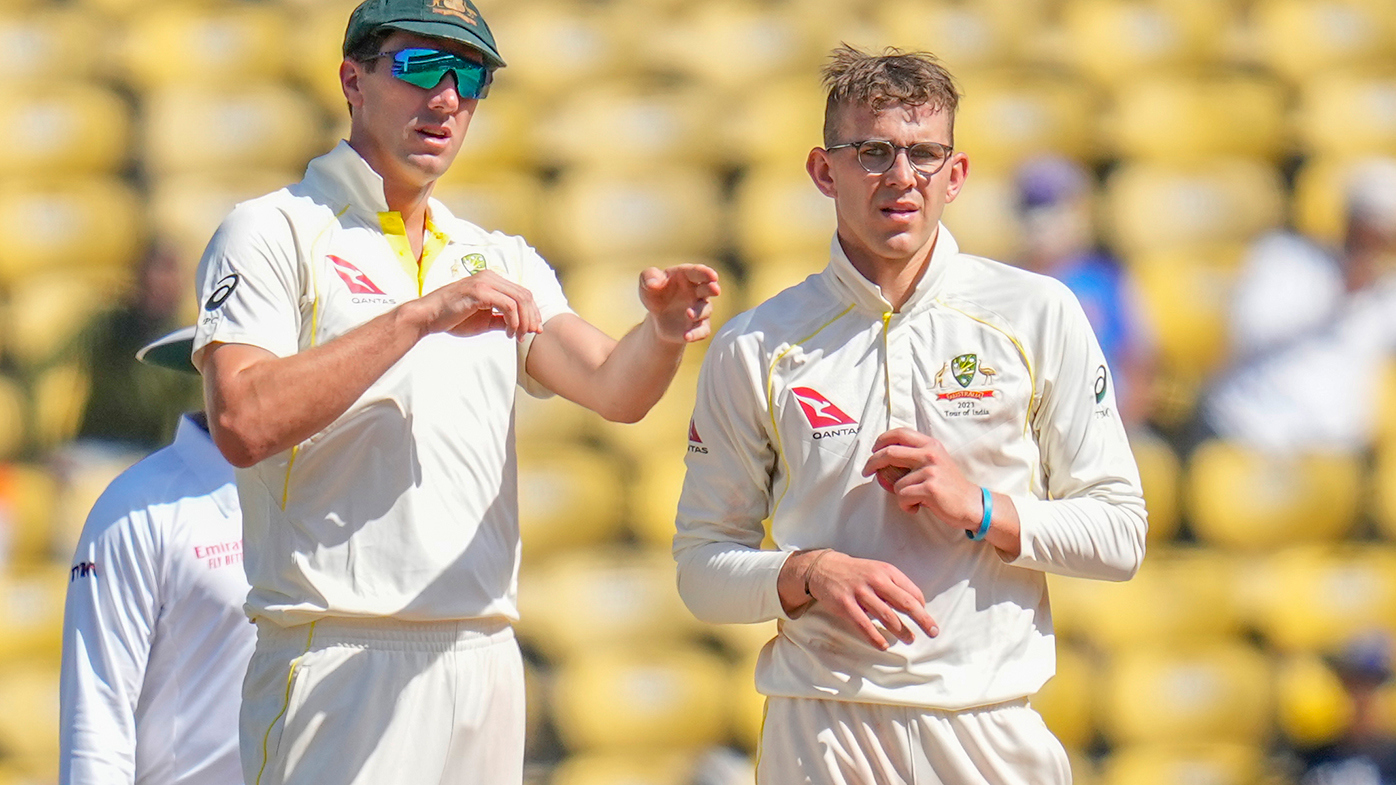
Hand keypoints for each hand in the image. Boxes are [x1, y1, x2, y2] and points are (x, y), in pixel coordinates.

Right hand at [413, 270, 542, 340]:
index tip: (535, 330)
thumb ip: (501, 320)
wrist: (428, 317)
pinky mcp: (479, 291)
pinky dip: (513, 321)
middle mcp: (490, 277)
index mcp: (492, 281)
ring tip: (517, 336)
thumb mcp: (484, 321)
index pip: (522, 293)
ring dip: (523, 321)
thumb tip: (519, 326)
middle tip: (530, 335)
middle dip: (532, 317)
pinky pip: (508, 305)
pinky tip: (508, 333)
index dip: (532, 312)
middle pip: (525, 295)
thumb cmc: (452, 318)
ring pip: (519, 299)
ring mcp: (485, 282)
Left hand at [638, 264, 720, 342]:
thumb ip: (648, 277)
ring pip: (705, 310)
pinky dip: (696, 334)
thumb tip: (653, 284)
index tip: (712, 276)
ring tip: (688, 314)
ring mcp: (699, 309)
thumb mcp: (646, 283)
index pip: (698, 272)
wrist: (657, 318)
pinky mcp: (698, 327)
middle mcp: (697, 292)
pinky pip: (702, 331)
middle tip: (715, 289)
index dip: (706, 273)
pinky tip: (687, 336)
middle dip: (712, 288)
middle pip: (708, 288)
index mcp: (687, 276)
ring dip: (699, 312)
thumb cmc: (655, 293)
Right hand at [800, 550, 938, 649]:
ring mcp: (860, 592)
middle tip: (933, 632)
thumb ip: (895, 585)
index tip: (925, 619)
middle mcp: (876, 580)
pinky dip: (875, 637)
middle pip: (905, 603)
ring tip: (910, 639)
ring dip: (902, 631)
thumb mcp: (878, 571)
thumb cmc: (857, 573)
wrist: (823, 568)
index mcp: (887, 571)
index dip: (922, 607)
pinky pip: (863, 625)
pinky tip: (883, 645)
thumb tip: (917, 606)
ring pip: (887, 616)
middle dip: (922, 620)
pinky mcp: (845, 604)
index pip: (912, 592)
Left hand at [862, 428, 980, 529]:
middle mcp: (930, 454)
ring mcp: (930, 470)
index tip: (873, 449)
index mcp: (931, 445)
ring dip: (900, 496)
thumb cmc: (950, 486)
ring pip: (896, 483)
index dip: (882, 440)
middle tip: (866, 471)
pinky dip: (906, 505)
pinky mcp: (930, 487)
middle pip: (890, 452)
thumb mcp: (935, 462)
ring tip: (915, 500)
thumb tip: (885, 459)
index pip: (900, 433)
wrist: (972, 504)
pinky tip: (917, 507)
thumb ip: (916, 456)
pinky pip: (902, 496)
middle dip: (872, 462)